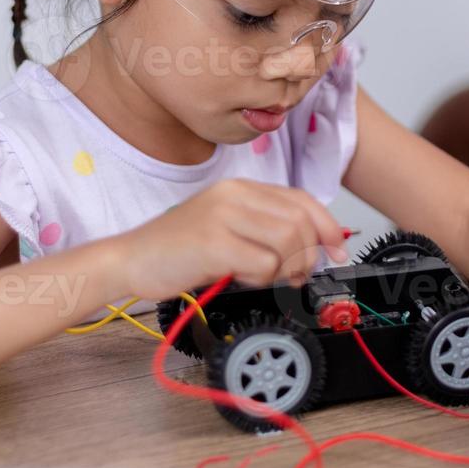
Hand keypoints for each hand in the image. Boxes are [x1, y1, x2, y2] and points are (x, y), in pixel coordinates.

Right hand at [121, 180, 347, 295]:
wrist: (130, 260)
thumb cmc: (179, 249)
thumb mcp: (228, 227)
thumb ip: (265, 229)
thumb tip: (314, 247)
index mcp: (241, 188)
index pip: (302, 200)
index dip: (327, 228)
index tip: (338, 251)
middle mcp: (234, 195)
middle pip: (300, 222)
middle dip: (307, 256)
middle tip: (295, 276)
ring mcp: (222, 216)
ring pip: (288, 241)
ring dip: (285, 269)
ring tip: (265, 278)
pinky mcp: (213, 243)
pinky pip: (263, 265)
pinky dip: (261, 280)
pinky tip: (240, 278)